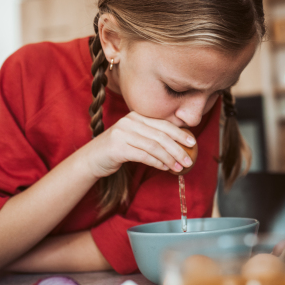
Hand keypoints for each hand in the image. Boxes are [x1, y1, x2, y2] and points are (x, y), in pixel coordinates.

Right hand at [81, 111, 195, 178]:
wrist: (91, 159)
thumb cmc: (117, 150)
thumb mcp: (135, 138)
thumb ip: (152, 137)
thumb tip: (178, 145)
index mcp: (137, 116)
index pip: (163, 124)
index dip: (180, 133)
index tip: (193, 143)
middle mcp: (130, 121)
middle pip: (161, 135)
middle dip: (178, 148)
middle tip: (188, 160)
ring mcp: (123, 133)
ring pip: (154, 146)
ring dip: (169, 158)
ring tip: (179, 167)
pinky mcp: (118, 148)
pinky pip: (143, 155)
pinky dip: (157, 162)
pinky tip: (165, 168)